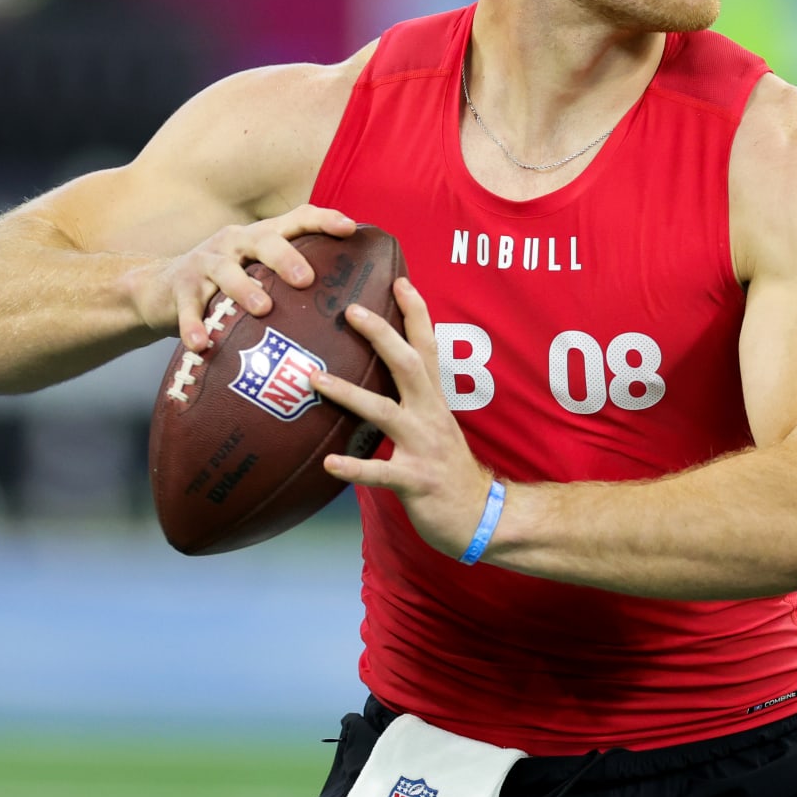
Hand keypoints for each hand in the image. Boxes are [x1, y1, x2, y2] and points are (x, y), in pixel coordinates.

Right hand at [129, 202, 356, 350]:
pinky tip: (202, 344)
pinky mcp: (180, 289)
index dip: (323, 220)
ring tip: (263, 309)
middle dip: (286, 257)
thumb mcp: (258, 272)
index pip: (296, 219)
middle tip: (306, 279)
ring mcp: (206, 263)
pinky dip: (194, 325)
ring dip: (245, 289)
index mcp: (261, 237)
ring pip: (226, 271)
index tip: (351, 229)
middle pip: (263, 239)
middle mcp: (235, 243)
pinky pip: (188, 307)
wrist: (160, 290)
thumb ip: (292, 279)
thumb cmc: (226, 285)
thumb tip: (352, 304)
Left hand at [312, 278, 494, 559]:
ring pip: (385, 412)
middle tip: (351, 311)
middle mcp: (431, 416)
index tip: (400, 281)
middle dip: (383, 335)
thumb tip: (388, 373)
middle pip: (409, 365)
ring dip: (349, 393)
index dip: (417, 314)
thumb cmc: (449, 470)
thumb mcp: (437, 426)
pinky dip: (355, 467)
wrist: (481, 515)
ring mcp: (424, 447)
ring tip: (315, 379)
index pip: (429, 347)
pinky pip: (381, 472)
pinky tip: (330, 463)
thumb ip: (416, 399)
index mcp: (435, 401)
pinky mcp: (416, 481)